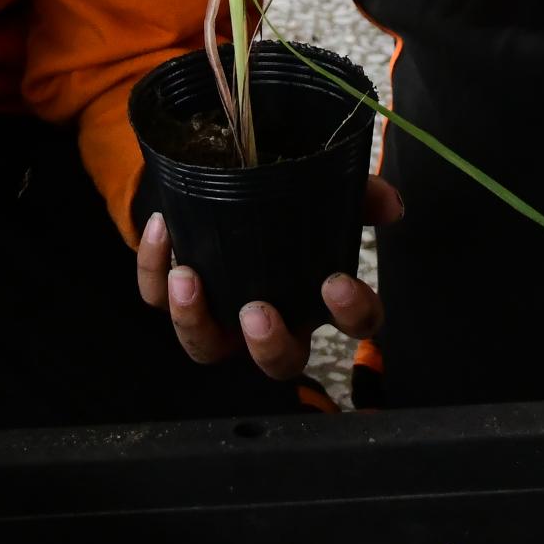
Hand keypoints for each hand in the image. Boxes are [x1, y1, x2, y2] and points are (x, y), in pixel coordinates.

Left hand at [137, 178, 402, 379]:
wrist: (218, 180)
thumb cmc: (276, 202)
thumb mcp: (319, 191)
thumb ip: (358, 194)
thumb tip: (391, 204)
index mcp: (315, 298)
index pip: (352, 324)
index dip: (351, 313)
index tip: (334, 283)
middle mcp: (270, 320)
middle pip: (280, 362)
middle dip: (268, 345)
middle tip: (256, 311)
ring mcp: (218, 316)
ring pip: (207, 348)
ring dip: (195, 320)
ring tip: (186, 277)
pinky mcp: (172, 297)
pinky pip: (155, 300)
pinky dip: (152, 268)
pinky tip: (162, 229)